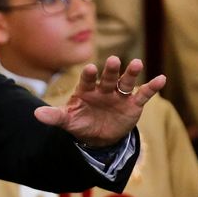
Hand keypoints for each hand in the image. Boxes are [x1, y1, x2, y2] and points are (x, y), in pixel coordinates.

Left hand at [34, 56, 165, 146]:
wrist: (97, 136)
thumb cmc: (80, 122)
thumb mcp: (67, 121)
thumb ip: (54, 116)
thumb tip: (36, 115)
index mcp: (86, 90)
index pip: (87, 80)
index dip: (89, 75)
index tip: (90, 68)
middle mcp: (103, 89)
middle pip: (108, 77)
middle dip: (111, 70)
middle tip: (113, 60)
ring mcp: (119, 95)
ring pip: (126, 82)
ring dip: (131, 73)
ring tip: (137, 63)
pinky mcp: (133, 104)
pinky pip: (143, 95)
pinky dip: (152, 87)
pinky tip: (161, 79)